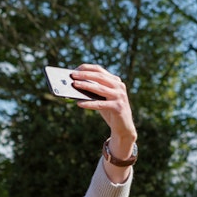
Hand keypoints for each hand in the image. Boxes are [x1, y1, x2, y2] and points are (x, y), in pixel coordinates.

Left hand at [69, 64, 136, 179]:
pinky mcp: (118, 107)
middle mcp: (119, 86)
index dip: (86, 68)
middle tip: (72, 75)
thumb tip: (74, 86)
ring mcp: (120, 96)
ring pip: (100, 89)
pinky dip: (89, 104)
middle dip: (85, 75)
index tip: (75, 69)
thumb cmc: (109, 111)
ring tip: (74, 85)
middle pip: (99, 77)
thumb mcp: (101, 98)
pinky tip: (79, 104)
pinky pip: (100, 105)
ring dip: (86, 86)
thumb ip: (93, 91)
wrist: (124, 127)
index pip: (99, 70)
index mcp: (115, 81)